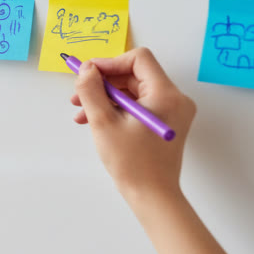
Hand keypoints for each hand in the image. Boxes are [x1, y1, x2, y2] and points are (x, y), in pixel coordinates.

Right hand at [71, 48, 197, 204]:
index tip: (88, 74)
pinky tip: (95, 120)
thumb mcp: (103, 122)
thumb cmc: (131, 162)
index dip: (110, 62)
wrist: (152, 195)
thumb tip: (85, 68)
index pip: (138, 59)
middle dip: (104, 83)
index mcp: (166, 94)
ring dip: (106, 97)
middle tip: (78, 95)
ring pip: (134, 90)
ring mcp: (173, 111)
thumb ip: (91, 90)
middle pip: (135, 75)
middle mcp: (175, 98)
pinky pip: (138, 104)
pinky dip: (117, 108)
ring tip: (82, 112)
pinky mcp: (166, 122)